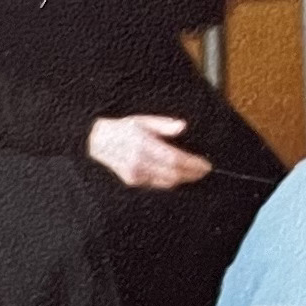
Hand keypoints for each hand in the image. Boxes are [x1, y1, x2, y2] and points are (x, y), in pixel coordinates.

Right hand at [87, 112, 211, 188]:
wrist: (99, 142)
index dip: (192, 164)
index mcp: (143, 144)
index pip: (174, 159)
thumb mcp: (143, 120)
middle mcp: (139, 162)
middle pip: (173, 173)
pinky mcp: (132, 181)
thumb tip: (182, 126)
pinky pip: (157, 184)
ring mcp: (135, 174)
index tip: (206, 164)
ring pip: (167, 182)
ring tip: (195, 173)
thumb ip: (163, 124)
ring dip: (183, 179)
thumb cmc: (123, 128)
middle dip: (192, 174)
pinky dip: (170, 181)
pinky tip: (178, 176)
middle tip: (205, 171)